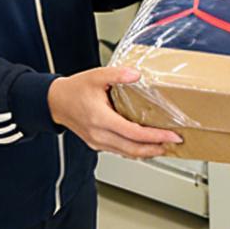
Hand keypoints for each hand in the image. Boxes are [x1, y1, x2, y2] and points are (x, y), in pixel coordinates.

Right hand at [46, 65, 184, 157]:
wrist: (55, 102)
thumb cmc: (74, 90)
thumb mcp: (95, 76)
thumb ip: (117, 74)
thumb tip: (136, 75)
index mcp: (100, 118)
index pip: (133, 133)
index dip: (155, 136)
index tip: (171, 135)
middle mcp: (99, 134)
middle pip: (133, 149)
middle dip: (156, 148)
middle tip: (174, 143)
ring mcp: (98, 142)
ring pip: (127, 153)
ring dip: (147, 152)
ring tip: (164, 146)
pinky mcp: (97, 144)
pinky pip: (120, 151)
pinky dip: (135, 150)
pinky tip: (145, 146)